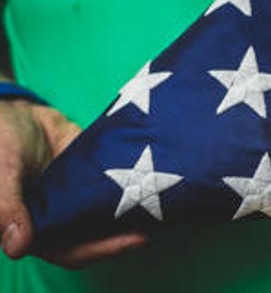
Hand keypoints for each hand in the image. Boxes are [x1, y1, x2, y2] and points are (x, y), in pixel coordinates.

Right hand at [0, 99, 146, 268]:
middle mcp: (61, 216)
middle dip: (128, 231)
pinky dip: (133, 184)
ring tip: (164, 200)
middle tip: (160, 218)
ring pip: (109, 212)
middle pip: (98, 235)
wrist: (15, 111)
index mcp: (35, 226)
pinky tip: (153, 179)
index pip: (71, 250)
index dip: (102, 249)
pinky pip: (115, 185)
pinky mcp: (92, 175)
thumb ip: (6, 207)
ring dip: (134, 210)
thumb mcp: (0, 172)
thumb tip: (17, 247)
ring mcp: (79, 196)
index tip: (136, 239)